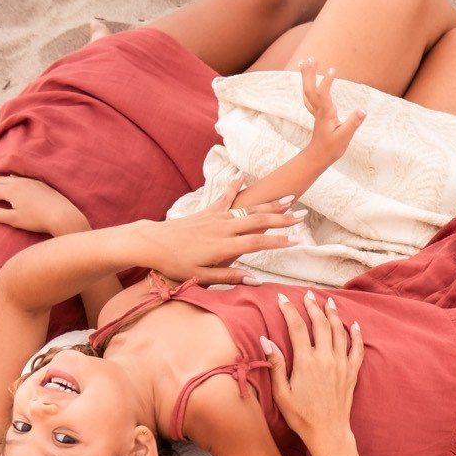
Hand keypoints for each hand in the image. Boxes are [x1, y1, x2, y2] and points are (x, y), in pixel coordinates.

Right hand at [0, 174, 88, 235]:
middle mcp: (19, 183)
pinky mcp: (40, 184)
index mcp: (11, 191)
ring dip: (0, 178)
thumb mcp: (14, 219)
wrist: (61, 215)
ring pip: (11, 179)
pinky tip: (14, 179)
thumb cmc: (36, 220)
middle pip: (0, 182)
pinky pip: (22, 178)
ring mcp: (30, 182)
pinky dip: (13, 178)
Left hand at [146, 179, 299, 284]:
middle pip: (258, 221)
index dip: (279, 241)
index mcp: (224, 246)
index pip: (257, 242)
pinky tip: (243, 175)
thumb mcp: (201, 278)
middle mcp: (222, 228)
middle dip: (283, 218)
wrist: (152, 243)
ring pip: (248, 208)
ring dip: (269, 203)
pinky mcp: (206, 211)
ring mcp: (215, 217)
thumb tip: (255, 280)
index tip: (297, 239)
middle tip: (303, 215)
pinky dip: (234, 185)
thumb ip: (229, 278)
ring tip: (289, 197)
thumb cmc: (175, 264)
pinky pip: (224, 196)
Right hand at [264, 290, 360, 442]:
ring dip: (333, 314)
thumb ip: (276, 365)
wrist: (328, 433)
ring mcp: (341, 364)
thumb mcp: (282, 393)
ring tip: (328, 301)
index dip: (289, 310)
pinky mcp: (352, 372)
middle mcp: (325, 359)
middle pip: (320, 323)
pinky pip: (357, 348)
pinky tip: (353, 324)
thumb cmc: (301, 416)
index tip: (282, 298)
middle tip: (307, 294)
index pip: (296, 327)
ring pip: (338, 331)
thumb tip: (266, 340)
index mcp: (306, 362)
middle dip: (312, 306)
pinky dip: (355, 334)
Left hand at [299, 58, 365, 161]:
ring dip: (306, 77)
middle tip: (311, 59)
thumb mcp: (345, 137)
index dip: (327, 82)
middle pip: (310, 89)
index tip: (333, 69)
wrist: (318, 157)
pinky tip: (308, 80)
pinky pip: (309, 96)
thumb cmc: (331, 148)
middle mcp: (319, 110)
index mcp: (326, 114)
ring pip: (308, 91)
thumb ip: (353, 123)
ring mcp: (316, 111)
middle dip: (310, 74)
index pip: (324, 94)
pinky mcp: (317, 114)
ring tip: (306, 62)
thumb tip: (363, 110)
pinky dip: (308, 86)